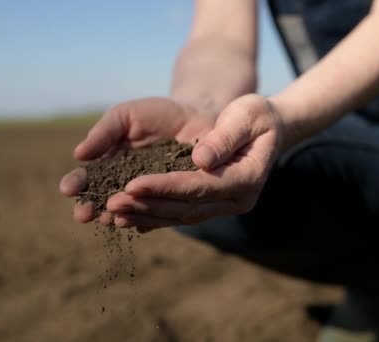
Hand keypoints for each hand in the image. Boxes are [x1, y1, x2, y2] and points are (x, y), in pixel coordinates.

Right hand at [59, 97, 214, 222]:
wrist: (195, 117)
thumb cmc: (156, 115)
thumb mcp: (125, 116)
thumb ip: (104, 133)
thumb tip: (78, 154)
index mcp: (109, 165)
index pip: (88, 177)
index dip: (77, 184)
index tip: (68, 189)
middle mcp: (125, 184)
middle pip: (104, 200)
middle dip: (92, 208)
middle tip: (82, 215)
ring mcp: (149, 195)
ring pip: (129, 211)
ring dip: (117, 216)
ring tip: (108, 220)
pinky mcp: (172, 202)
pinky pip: (159, 215)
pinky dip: (148, 220)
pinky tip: (138, 223)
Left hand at [105, 94, 284, 231]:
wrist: (269, 128)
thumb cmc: (257, 115)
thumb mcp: (247, 116)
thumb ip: (225, 137)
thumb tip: (200, 159)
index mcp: (247, 179)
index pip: (200, 186)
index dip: (165, 187)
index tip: (132, 184)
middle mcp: (236, 200)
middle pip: (187, 207)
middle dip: (147, 205)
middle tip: (110, 204)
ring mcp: (225, 205)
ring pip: (180, 215)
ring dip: (145, 214)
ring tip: (111, 213)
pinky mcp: (212, 204)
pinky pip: (180, 213)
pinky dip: (153, 215)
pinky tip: (127, 217)